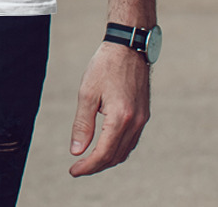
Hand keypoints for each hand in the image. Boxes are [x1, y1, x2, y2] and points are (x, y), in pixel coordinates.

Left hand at [69, 42, 150, 176]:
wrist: (128, 46)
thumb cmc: (105, 66)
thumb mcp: (87, 93)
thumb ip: (82, 124)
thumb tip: (76, 151)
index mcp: (120, 118)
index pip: (103, 153)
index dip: (87, 166)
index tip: (73, 171)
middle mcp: (135, 122)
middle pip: (115, 156)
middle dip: (96, 165)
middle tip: (78, 167)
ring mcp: (142, 119)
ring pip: (125, 151)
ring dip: (108, 159)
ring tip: (89, 159)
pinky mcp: (144, 114)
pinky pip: (132, 140)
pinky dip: (118, 148)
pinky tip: (106, 145)